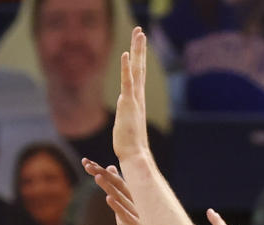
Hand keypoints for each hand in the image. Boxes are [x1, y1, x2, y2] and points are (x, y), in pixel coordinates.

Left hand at [82, 159, 151, 224]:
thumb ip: (120, 193)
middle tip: (87, 165)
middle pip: (117, 186)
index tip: (86, 163)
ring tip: (97, 176)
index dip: (101, 172)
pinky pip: (127, 216)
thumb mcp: (128, 212)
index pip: (116, 182)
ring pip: (121, 198)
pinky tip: (109, 199)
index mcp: (133, 200)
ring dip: (109, 187)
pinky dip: (118, 207)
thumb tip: (112, 171)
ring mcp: (138, 216)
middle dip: (102, 175)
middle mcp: (136, 204)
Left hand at [113, 27, 150, 165]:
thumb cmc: (130, 145)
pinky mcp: (128, 104)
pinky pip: (127, 82)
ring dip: (137, 50)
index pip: (138, 74)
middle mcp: (138, 97)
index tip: (139, 42)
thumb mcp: (125, 123)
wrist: (135, 155)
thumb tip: (123, 104)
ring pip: (136, 69)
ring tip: (139, 33)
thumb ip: (125, 111)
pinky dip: (126, 68)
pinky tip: (126, 54)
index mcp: (137, 100)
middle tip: (140, 30)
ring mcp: (134, 99)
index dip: (139, 57)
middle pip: (140, 66)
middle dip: (140, 47)